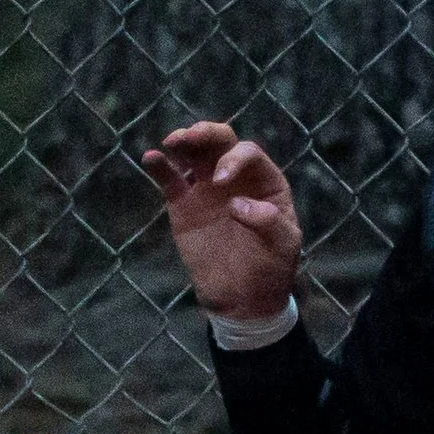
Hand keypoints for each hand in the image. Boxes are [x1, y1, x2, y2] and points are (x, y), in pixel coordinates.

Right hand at [141, 121, 302, 320]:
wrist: (242, 300)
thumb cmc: (270, 269)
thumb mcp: (282, 246)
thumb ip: (268, 222)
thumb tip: (236, 204)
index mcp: (265, 181)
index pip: (248, 153)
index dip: (234, 159)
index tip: (221, 182)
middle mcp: (236, 178)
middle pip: (221, 141)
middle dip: (206, 133)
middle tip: (190, 138)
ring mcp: (208, 188)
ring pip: (194, 153)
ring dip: (183, 140)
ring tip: (172, 142)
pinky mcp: (183, 205)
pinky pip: (170, 179)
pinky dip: (159, 166)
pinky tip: (150, 157)